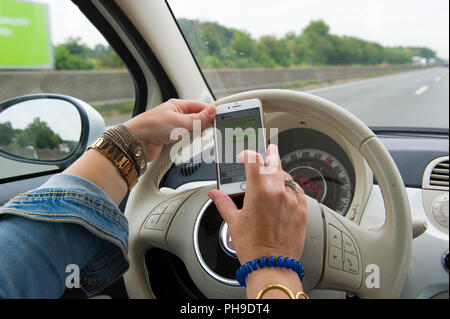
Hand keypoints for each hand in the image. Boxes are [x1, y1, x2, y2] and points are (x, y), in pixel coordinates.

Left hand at [124, 99, 215, 160]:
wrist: (135, 143)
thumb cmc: (151, 126)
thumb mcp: (180, 121)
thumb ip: (198, 119)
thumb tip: (212, 111)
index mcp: (178, 106)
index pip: (200, 106)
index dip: (211, 112)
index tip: (220, 119)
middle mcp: (176, 116)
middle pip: (198, 120)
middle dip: (202, 127)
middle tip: (209, 132)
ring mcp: (173, 129)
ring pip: (192, 133)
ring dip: (193, 138)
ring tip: (192, 139)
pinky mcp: (171, 141)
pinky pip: (185, 143)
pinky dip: (186, 145)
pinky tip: (186, 146)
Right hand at [208, 144, 306, 264]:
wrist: (272, 265)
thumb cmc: (253, 247)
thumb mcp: (234, 222)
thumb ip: (223, 203)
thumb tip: (215, 195)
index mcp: (258, 192)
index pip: (254, 160)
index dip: (249, 153)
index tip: (245, 155)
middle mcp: (277, 192)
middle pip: (274, 162)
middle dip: (270, 153)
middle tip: (270, 148)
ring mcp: (291, 200)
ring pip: (287, 176)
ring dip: (280, 172)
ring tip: (275, 173)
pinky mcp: (301, 210)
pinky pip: (298, 191)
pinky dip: (292, 187)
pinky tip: (287, 189)